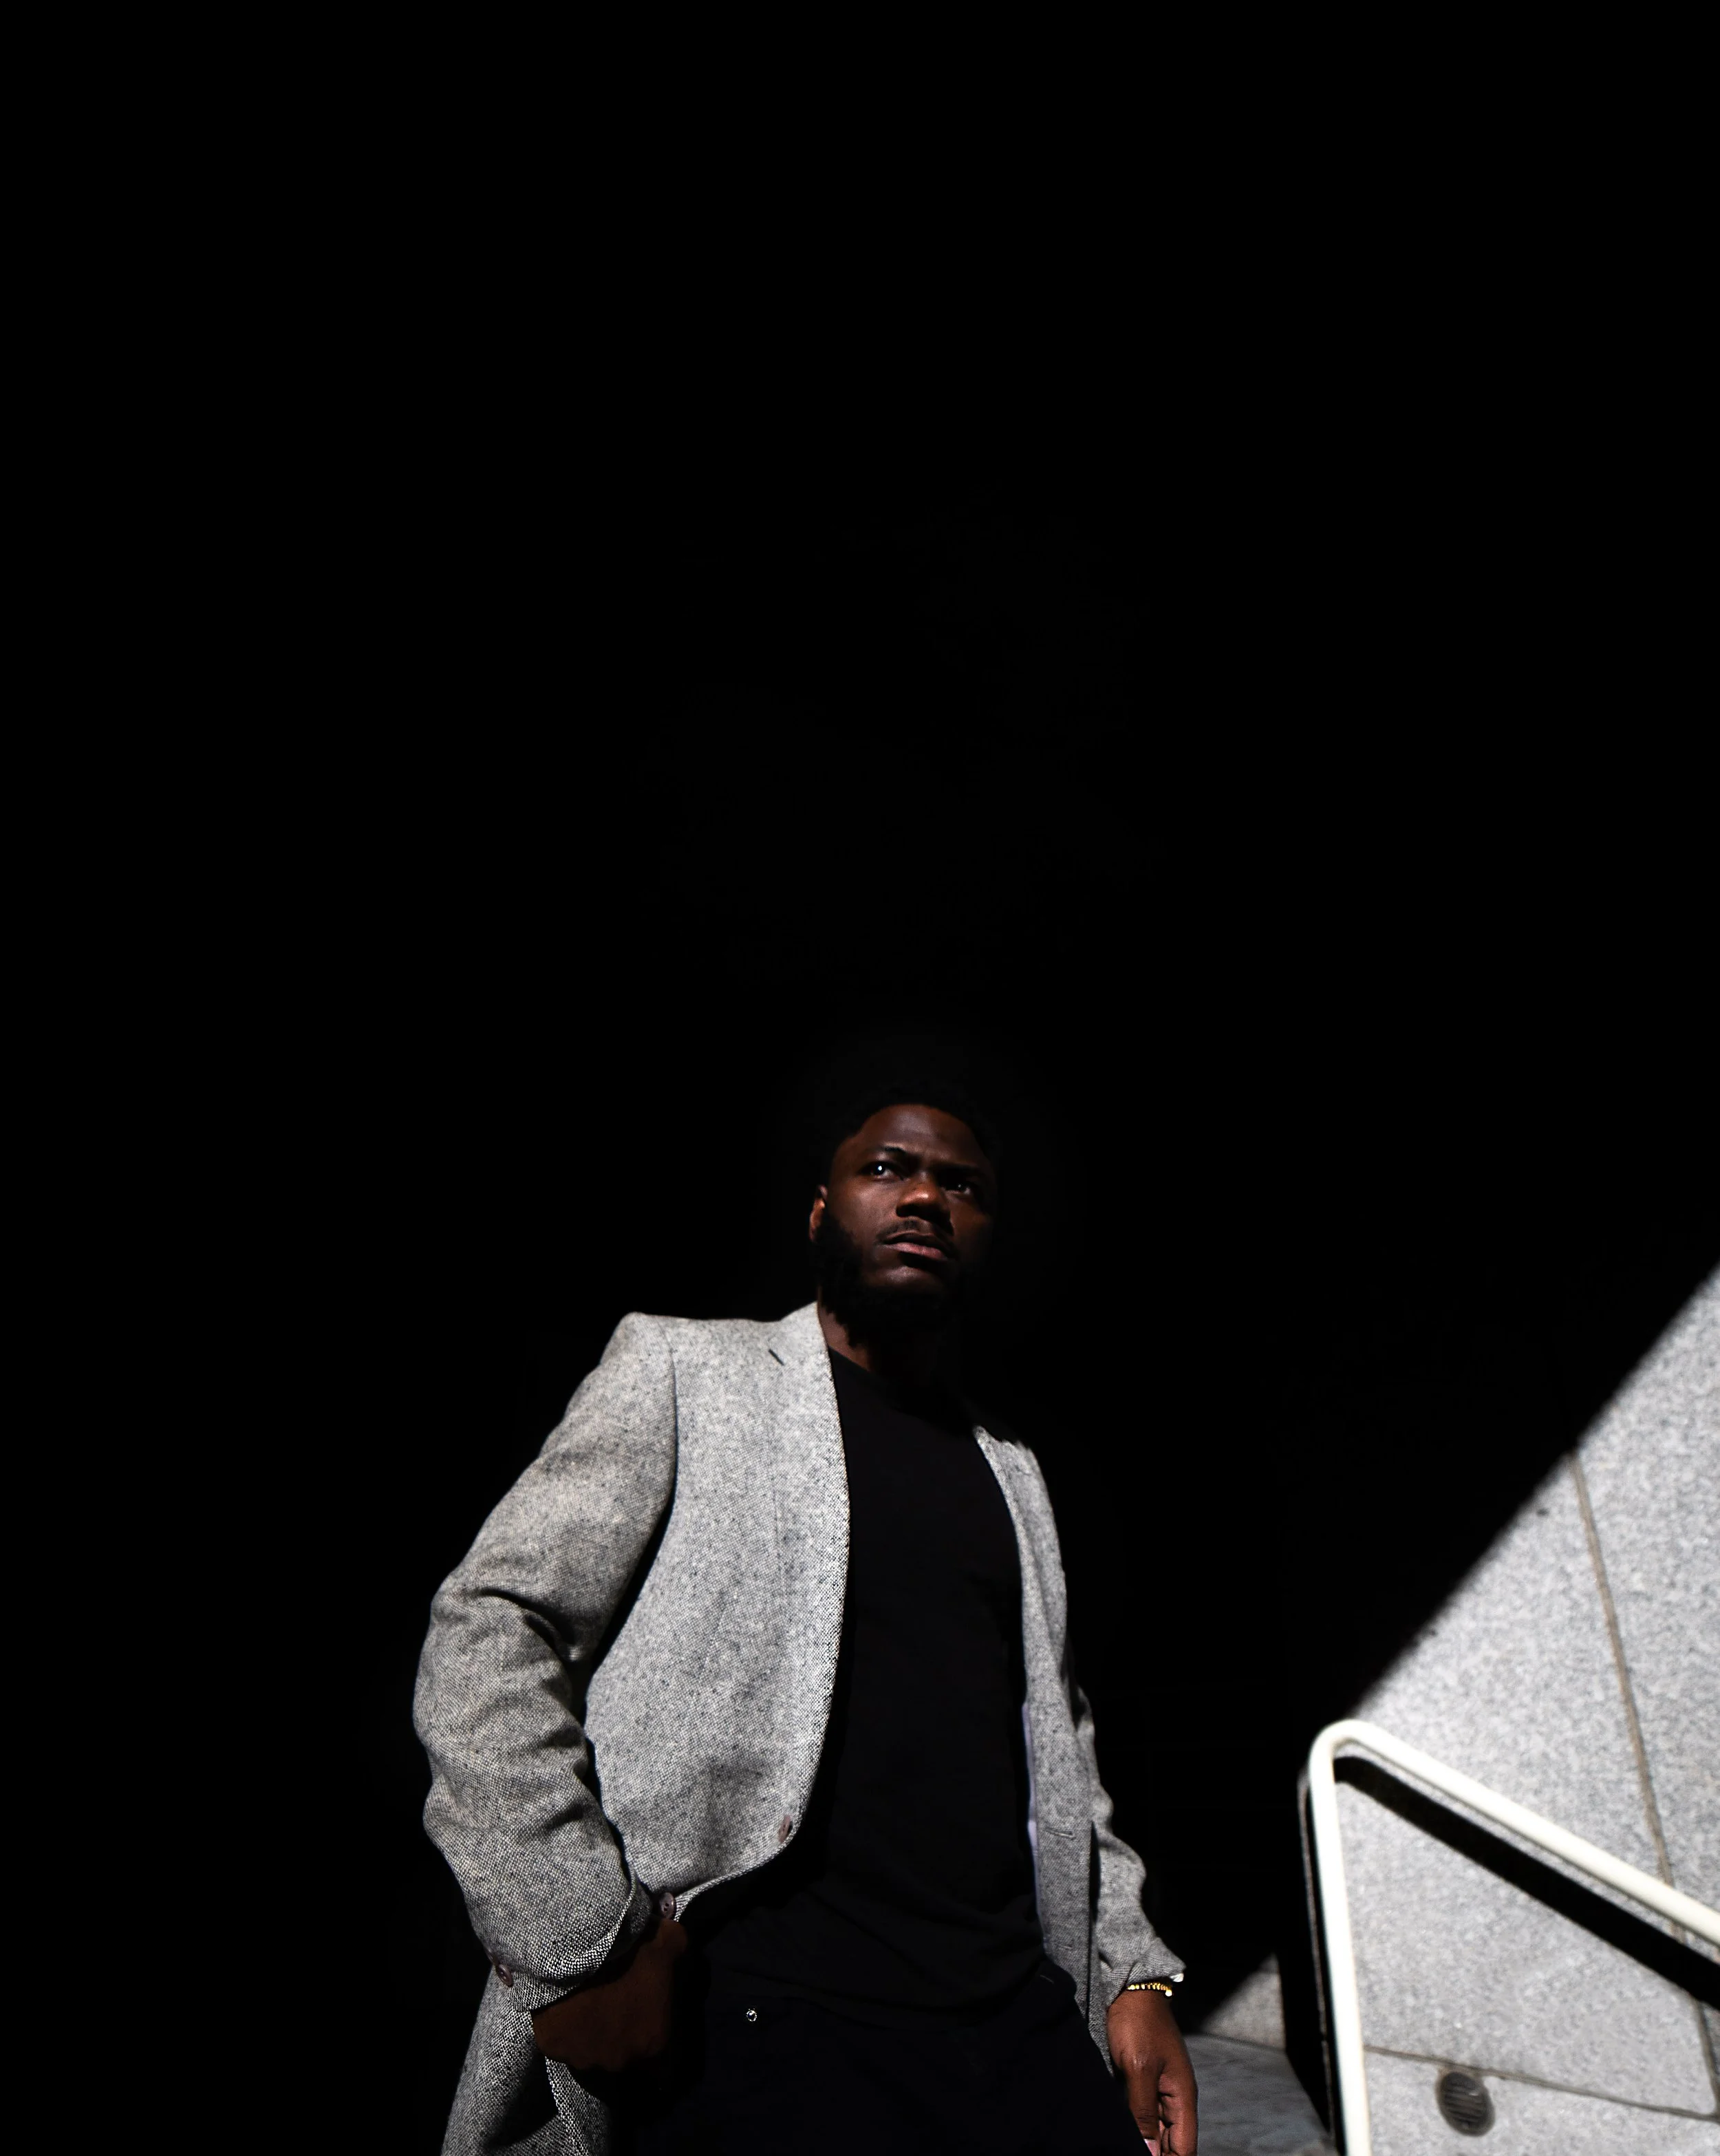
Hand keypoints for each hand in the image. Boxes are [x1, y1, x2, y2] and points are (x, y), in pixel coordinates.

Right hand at [530, 1915, 687, 2072]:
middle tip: (618, 2004)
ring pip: (591, 2051)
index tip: (652, 2025)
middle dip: (624, 2035)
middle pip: (625, 2056)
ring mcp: (583, 2058)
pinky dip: (564, 2026)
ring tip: (589, 2002)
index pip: (666, 2068)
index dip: (661, 2047)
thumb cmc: (632, 1949)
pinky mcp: (552, 2048)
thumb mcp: (670, 1943)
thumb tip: (678, 1958)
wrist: (576, 1947)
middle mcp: (620, 2061)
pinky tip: (565, 2003)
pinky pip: (561, 2040)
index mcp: (654, 2043)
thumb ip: (679, 1959)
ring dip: (593, 2033)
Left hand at [1107, 1986, 1197, 2152]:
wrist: (1128, 1988)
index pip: (1184, 2148)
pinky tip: (1121, 2132)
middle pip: (1171, 2142)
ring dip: (1144, 2142)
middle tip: (1124, 2152)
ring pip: (1156, 2130)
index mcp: (1182, 2096)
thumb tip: (1150, 2154)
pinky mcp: (1142, 2080)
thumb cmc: (1137, 2022)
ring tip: (1120, 2145)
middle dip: (1155, 2154)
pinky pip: (1143, 2114)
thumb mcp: (1138, 2069)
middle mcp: (1175, 2096)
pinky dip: (1135, 2126)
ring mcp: (1159, 2088)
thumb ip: (1144, 2113)